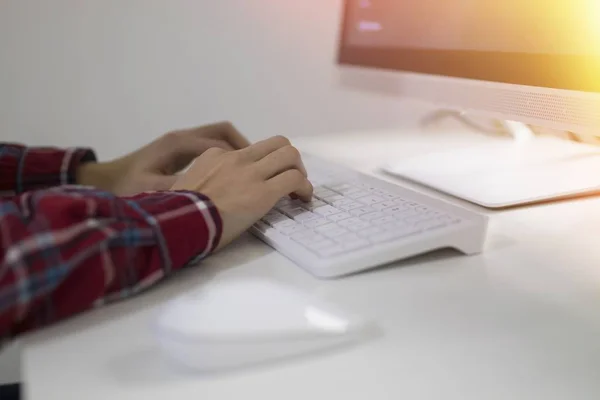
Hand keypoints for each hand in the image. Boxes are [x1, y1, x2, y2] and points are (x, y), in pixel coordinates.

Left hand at [77, 122, 249, 195]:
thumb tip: (209, 190)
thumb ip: (179, 188)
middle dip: (245, 145)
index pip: (220, 142)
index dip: (242, 153)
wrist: (102, 181)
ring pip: (218, 137)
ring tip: (252, 169)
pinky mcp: (178, 151)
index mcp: (179, 144)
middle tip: (263, 165)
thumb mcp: (151, 191)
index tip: (261, 169)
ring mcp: (180, 142)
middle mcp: (182, 138)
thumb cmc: (125, 187)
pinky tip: (230, 174)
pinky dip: (225, 154)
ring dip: (236, 149)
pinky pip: (210, 146)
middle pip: (223, 132)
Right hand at [171, 136, 312, 249]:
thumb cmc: (178, 209)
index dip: (260, 166)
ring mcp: (252, 173)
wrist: (181, 220)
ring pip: (289, 154)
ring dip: (299, 170)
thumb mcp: (184, 183)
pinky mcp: (264, 192)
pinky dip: (305, 187)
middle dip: (288, 159)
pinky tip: (303, 199)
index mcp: (215, 155)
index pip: (248, 152)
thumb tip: (207, 192)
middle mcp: (237, 159)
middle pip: (276, 143)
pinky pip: (295, 179)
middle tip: (289, 177)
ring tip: (298, 188)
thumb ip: (202, 179)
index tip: (262, 181)